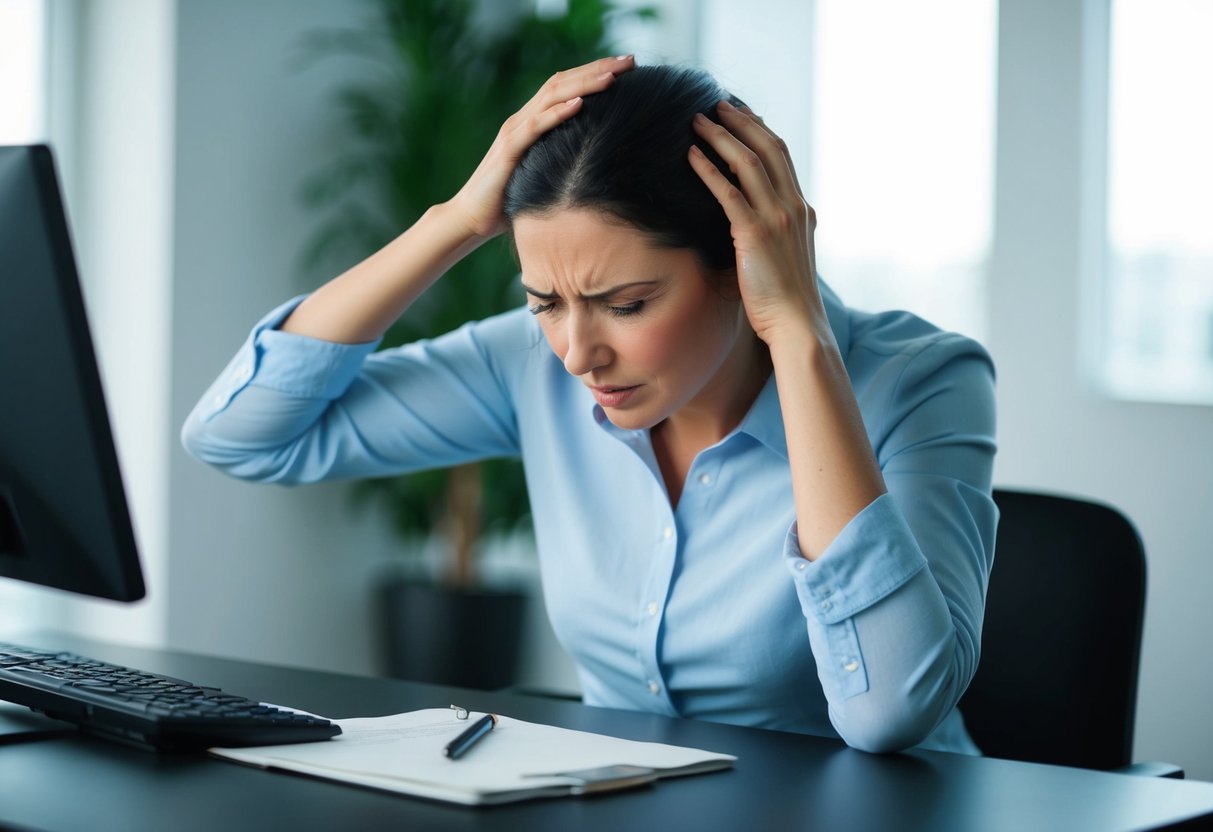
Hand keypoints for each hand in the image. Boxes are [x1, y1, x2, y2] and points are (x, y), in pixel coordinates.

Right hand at [448, 55, 635, 239]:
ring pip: (551, 97)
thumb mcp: (543, 173)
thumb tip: (599, 159)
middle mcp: (523, 119)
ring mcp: (514, 132)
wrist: (472, 218)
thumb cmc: (510, 200)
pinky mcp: (508, 151)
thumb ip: (562, 158)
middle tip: (631, 60)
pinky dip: (556, 114)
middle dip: (598, 69)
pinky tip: (579, 104)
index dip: (596, 72)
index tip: (630, 67)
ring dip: (583, 84)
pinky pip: (534, 128)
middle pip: (563, 83)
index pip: (567, 87)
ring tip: (612, 76)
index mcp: (532, 122)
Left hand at [688, 101, 826, 344]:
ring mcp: (776, 218)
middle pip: (768, 147)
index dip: (759, 129)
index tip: (740, 113)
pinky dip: (708, 170)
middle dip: (741, 121)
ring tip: (697, 121)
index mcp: (802, 209)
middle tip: (716, 103)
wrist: (797, 324)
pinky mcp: (755, 234)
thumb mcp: (787, 256)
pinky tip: (691, 156)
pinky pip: (728, 192)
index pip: (782, 155)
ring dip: (720, 137)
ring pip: (747, 162)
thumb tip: (750, 223)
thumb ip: (775, 232)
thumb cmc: (786, 299)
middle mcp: (793, 206)